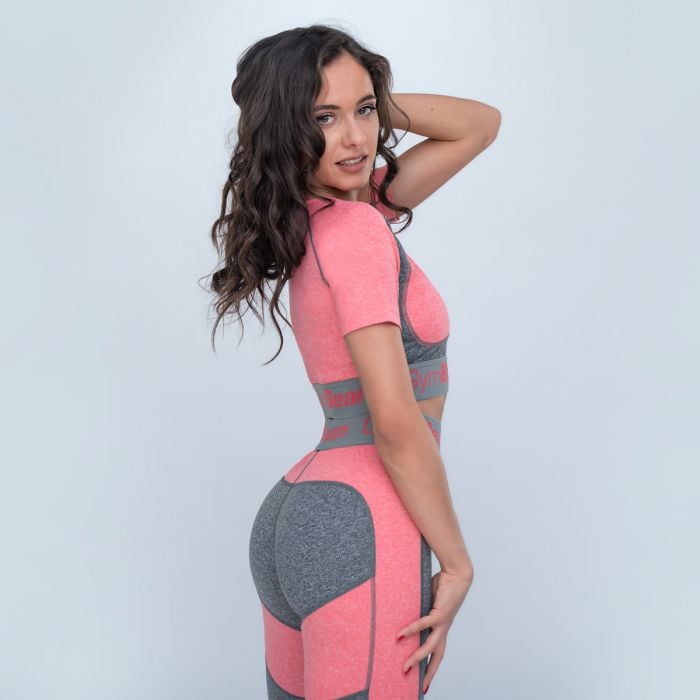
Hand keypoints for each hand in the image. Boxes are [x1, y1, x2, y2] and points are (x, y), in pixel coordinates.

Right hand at [396, 567, 472, 693]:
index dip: (431, 668)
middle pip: (436, 657)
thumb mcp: (429, 602)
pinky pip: (424, 624)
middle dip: (427, 672)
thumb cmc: (443, 585)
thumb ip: (420, 611)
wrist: (457, 573)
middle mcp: (443, 629)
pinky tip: (400, 635)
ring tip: (404, 666)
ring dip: (417, 658)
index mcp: (441, 628)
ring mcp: (443, 623)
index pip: (436, 653)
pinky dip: (412, 630)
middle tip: (418, 687)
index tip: (425, 683)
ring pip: (429, 647)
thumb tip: (405, 615)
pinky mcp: (440, 613)